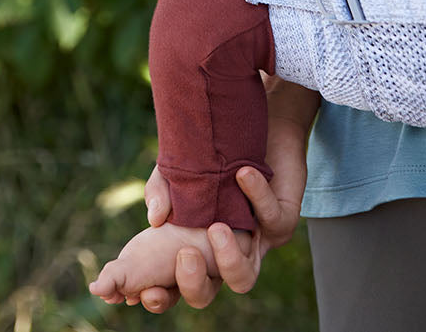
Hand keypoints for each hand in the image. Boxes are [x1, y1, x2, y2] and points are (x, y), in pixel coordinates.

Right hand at [132, 160, 303, 312]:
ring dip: (229, 259)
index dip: (159, 297)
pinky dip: (257, 196)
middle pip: (203, 295)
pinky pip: (272, 221)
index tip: (144, 290)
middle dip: (192, 284)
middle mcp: (220, 256)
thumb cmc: (211, 157)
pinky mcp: (282, 224)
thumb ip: (160, 191)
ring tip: (217, 228)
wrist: (258, 128)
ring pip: (243, 278)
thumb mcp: (177, 169)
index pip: (171, 289)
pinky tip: (244, 174)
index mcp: (191, 251)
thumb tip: (156, 219)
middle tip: (185, 254)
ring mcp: (253, 245)